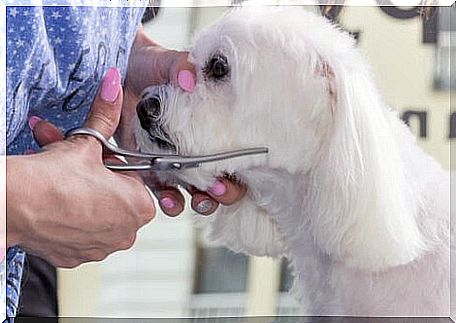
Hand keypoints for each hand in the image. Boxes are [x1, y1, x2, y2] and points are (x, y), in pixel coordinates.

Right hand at [7, 68, 154, 267]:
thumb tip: (113, 86)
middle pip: (114, 196)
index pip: (133, 180)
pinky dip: (68, 214)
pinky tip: (54, 201)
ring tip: (60, 178)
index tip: (95, 160)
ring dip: (81, 192)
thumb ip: (106, 115)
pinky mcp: (76, 257)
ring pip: (95, 211)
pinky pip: (78, 230)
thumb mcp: (87, 142)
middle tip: (75, 165)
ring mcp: (101, 248)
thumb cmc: (54, 179)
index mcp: (140, 207)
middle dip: (95, 177)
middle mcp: (126, 233)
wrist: (14, 205)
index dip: (112, 165)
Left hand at [118, 28, 245, 216]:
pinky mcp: (149, 170)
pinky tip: (166, 198)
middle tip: (218, 188)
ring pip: (195, 194)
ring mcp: (174, 163)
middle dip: (224, 193)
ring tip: (196, 200)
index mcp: (212, 128)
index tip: (235, 171)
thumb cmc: (152, 66)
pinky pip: (162, 193)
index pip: (236, 156)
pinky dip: (168, 201)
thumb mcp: (170, 62)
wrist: (120, 71)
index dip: (241, 171)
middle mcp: (197, 150)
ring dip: (200, 202)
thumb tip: (189, 79)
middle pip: (221, 182)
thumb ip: (182, 66)